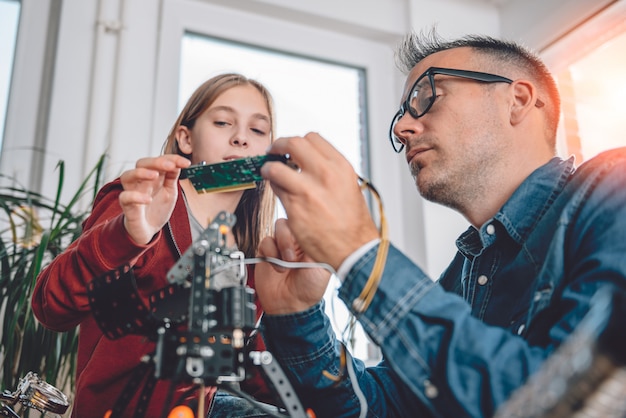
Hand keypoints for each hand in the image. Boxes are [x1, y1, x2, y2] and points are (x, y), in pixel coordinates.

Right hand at [119, 155, 189, 244]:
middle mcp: (141, 182)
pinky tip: (148, 199)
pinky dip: (135, 196)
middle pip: (141, 163)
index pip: (159, 160)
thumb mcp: (169, 191)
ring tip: (155, 175)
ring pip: (127, 176)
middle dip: (156, 162)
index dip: (172, 159)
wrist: (148, 230)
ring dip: (140, 173)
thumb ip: (172, 177)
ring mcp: (133, 193)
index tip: (186, 163)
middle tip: (170, 165)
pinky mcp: (128, 206)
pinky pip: (125, 197)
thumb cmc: (156, 209)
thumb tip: (178, 163)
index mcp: (152, 177)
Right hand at [255, 219, 331, 314]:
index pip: (307, 221)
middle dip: (290, 237)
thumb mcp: (322, 265)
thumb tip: (315, 227)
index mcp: (311, 241)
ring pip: (278, 227)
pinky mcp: (267, 251)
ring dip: (281, 245)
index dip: (304, 225)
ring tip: (286, 264)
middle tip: (292, 257)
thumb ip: (318, 245)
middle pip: (291, 220)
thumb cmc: (309, 289)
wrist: (290, 305)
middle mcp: (297, 240)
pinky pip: (265, 241)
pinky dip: (270, 253)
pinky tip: (277, 267)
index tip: (304, 239)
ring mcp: (282, 245)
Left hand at [260, 132, 378, 269]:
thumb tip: (310, 161)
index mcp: (340, 166)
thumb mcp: (349, 185)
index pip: (312, 138)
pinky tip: (279, 191)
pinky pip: (276, 190)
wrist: (354, 248)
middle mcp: (324, 174)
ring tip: (269, 172)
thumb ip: (330, 170)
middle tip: (274, 152)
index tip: (292, 149)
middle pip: (293, 144)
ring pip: (276, 167)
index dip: (298, 142)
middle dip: (279, 145)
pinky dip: (274, 187)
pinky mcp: (294, 208)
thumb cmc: (353, 222)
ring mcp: (307, 191)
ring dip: (269, 168)